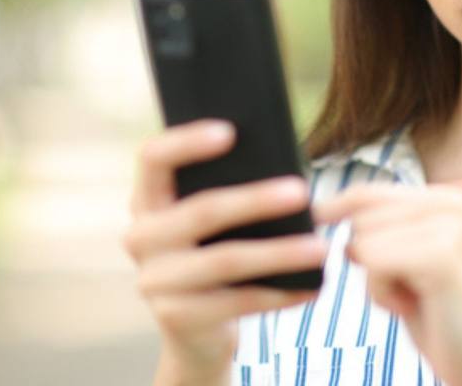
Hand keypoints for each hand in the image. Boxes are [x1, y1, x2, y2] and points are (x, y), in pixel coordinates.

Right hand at [122, 119, 327, 385]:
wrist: (196, 329)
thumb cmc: (215, 252)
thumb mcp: (215, 220)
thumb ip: (234, 190)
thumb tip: (295, 175)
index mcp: (148, 198)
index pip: (152, 158)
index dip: (187, 142)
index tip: (230, 131)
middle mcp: (140, 236)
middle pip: (202, 211)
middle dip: (256, 200)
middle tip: (302, 191)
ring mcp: (153, 280)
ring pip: (225, 260)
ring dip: (279, 253)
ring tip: (321, 247)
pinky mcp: (175, 317)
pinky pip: (236, 302)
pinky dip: (279, 294)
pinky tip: (312, 287)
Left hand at [312, 182, 461, 385]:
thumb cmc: (438, 316)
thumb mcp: (403, 262)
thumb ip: (377, 229)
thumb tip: (324, 209)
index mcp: (447, 199)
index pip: (369, 192)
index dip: (336, 207)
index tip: (315, 214)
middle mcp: (453, 203)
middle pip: (361, 218)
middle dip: (369, 260)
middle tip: (410, 289)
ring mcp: (452, 227)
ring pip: (363, 241)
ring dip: (376, 281)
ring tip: (416, 298)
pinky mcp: (443, 256)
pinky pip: (373, 263)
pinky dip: (382, 294)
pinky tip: (415, 306)